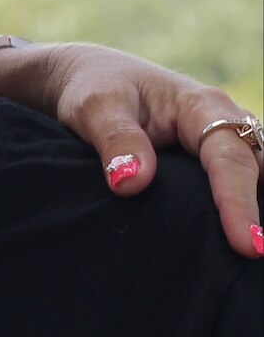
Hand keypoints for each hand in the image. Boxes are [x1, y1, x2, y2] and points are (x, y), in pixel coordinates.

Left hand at [31, 43, 260, 257]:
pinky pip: (239, 180)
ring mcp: (223, 141)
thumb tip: (132, 183)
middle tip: (254, 256)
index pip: (228, 159)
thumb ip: (115, 140)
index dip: (238, 204)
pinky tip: (237, 235)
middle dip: (259, 213)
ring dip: (256, 209)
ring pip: (255, 176)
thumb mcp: (94, 107)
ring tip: (250, 252)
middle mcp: (223, 122)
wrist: (89, 79)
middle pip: (255, 171)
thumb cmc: (93, 89)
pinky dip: (242, 205)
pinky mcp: (212, 159)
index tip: (247, 244)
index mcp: (200, 106)